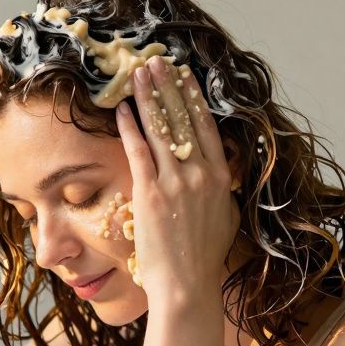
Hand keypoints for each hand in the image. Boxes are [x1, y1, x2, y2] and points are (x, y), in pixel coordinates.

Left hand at [113, 56, 239, 309]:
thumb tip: (216, 169)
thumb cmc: (203, 257)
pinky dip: (129, 128)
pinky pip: (138, 152)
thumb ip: (219, 188)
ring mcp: (174, 182)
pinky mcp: (150, 194)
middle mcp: (199, 173)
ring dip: (147, 97)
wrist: (186, 285)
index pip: (204, 125)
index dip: (192, 96)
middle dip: (167, 86)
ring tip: (137, 73)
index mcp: (219, 176)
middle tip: (155, 61)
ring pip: (160, 128)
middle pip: (181, 118)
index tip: (184, 74)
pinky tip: (121, 110)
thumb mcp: (223, 215)